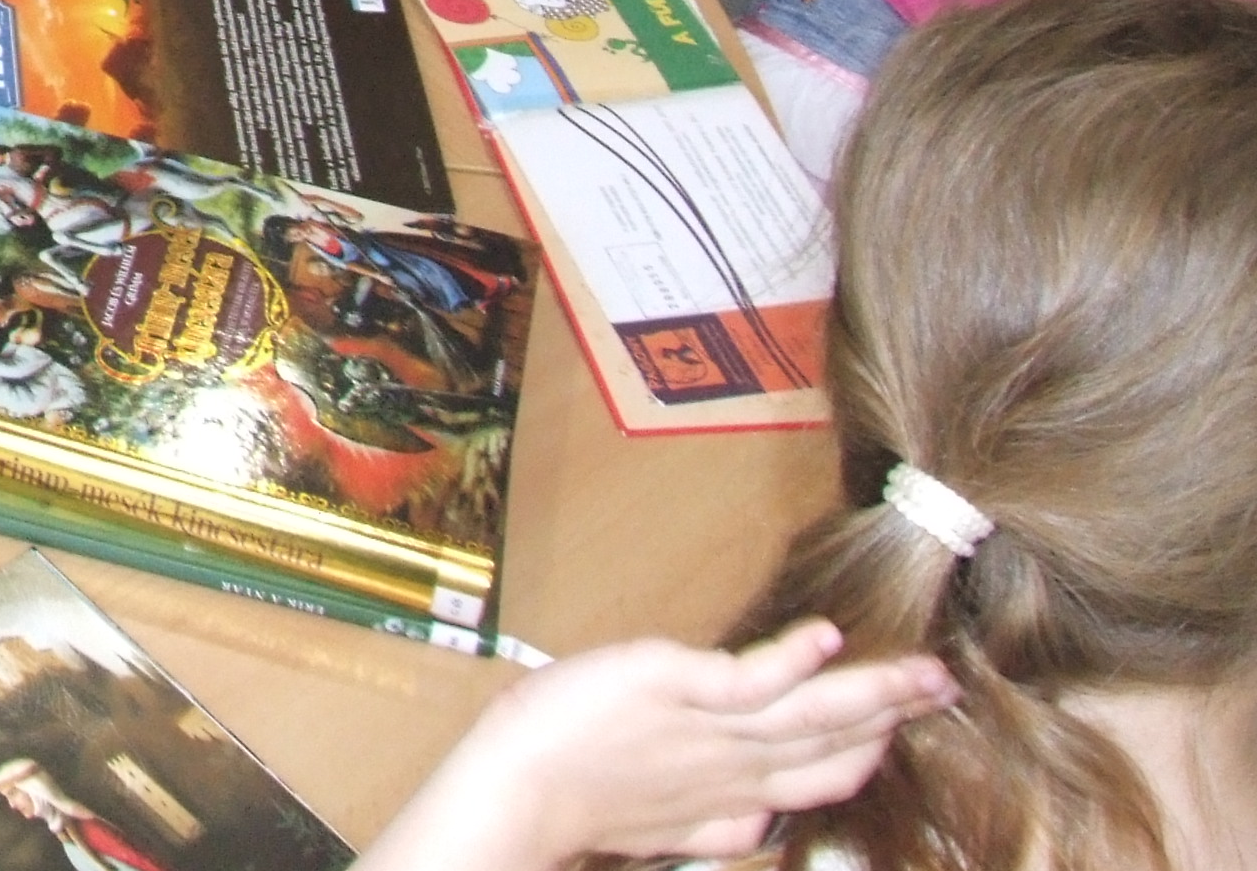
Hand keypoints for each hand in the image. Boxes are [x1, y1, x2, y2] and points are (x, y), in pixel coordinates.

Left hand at [365, 621, 955, 870]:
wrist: (517, 792)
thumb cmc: (574, 791)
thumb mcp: (660, 818)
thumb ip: (713, 817)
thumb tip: (755, 825)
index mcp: (732, 795)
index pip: (817, 774)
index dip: (866, 749)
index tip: (906, 725)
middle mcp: (733, 767)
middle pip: (830, 743)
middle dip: (893, 713)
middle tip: (948, 685)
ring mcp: (709, 731)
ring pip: (808, 714)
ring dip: (872, 691)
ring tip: (926, 670)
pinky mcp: (674, 689)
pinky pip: (746, 679)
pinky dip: (790, 660)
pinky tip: (826, 640)